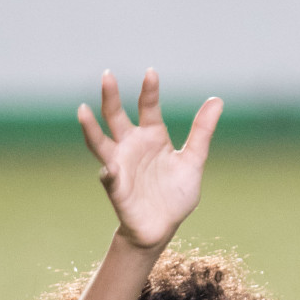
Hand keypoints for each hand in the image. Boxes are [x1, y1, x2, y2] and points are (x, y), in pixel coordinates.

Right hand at [77, 69, 222, 250]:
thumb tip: (217, 100)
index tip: (151, 73)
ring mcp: (120, 165)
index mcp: (153, 136)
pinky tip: (109, 169)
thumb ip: (202, 131)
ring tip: (82, 110)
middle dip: (110, 97)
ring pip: (100, 142)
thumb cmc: (176, 194)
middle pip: (116, 116)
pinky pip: (109, 179)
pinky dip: (108, 174)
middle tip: (107, 76)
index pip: (148, 107)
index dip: (150, 91)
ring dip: (90, 127)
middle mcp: (132, 145)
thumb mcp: (193, 160)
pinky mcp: (116, 188)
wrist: (163, 227)